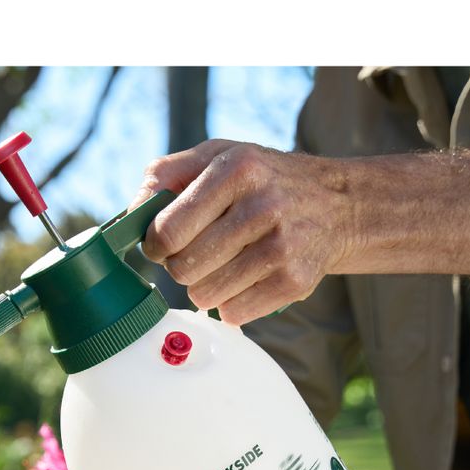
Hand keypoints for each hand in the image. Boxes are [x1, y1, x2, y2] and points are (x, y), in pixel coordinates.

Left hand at [130, 139, 356, 324]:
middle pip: (183, 268)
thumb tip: (131, 214)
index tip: (161, 244)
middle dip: (180, 266)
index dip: (155, 245)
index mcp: (237, 169)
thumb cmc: (262, 181)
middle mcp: (263, 205)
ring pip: (204, 295)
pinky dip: (230, 303)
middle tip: (197, 253)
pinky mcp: (296, 281)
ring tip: (224, 265)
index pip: (168, 229)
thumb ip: (167, 176)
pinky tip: (246, 280)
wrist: (337, 205)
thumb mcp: (218, 156)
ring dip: (205, 286)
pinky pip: (233, 313)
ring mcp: (283, 246)